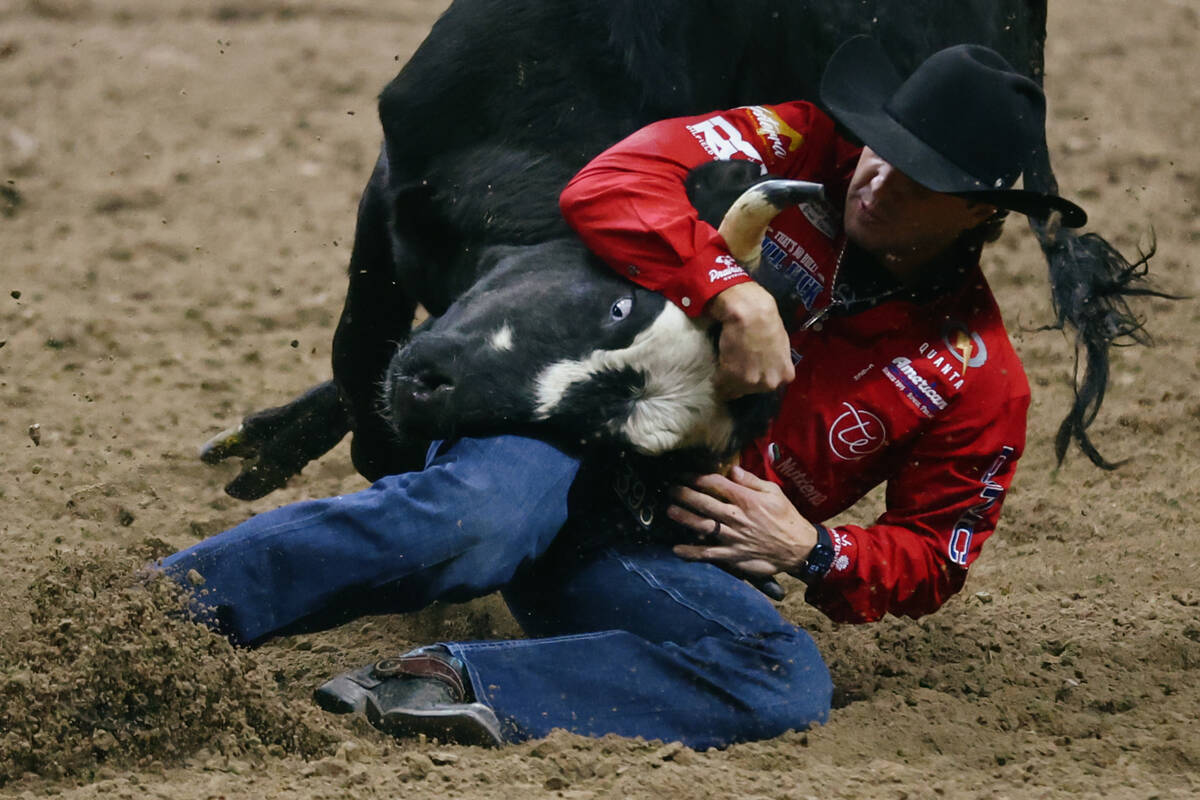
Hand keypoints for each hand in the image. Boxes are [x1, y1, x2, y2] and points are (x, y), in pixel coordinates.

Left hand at [668, 465, 816, 577]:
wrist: (799, 548)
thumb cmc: (786, 517)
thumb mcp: (774, 492)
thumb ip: (751, 480)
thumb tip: (732, 469)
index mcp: (746, 499)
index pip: (716, 484)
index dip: (696, 477)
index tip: (683, 474)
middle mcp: (737, 517)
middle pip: (704, 503)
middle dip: (684, 494)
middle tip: (669, 489)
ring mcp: (733, 538)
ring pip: (703, 526)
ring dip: (684, 518)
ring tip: (669, 511)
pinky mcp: (734, 556)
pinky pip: (709, 554)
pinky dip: (692, 553)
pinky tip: (676, 549)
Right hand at [707, 282, 793, 398]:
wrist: (751, 313)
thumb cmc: (767, 322)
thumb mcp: (781, 346)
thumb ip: (775, 363)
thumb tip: (764, 367)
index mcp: (785, 375)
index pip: (768, 386)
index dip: (756, 377)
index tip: (748, 370)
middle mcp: (771, 383)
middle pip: (752, 390)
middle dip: (743, 381)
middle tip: (735, 366)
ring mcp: (751, 382)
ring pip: (735, 389)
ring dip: (728, 380)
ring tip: (725, 366)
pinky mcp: (732, 377)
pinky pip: (720, 384)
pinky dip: (717, 378)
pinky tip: (717, 369)